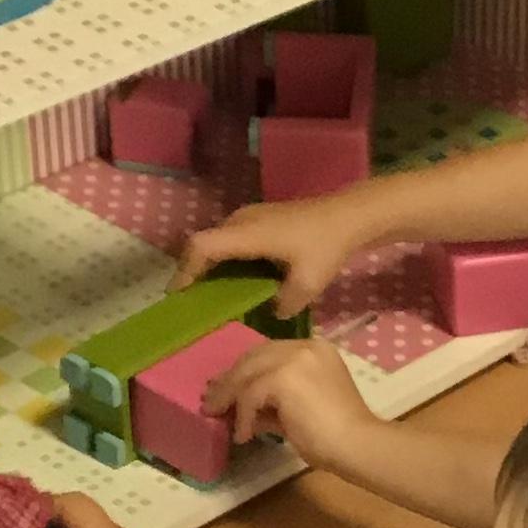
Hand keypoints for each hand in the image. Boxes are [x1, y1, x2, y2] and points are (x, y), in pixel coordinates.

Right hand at [177, 195, 372, 313]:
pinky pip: (231, 239)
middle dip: (193, 271)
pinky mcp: (258, 218)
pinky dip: (225, 258)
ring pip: (217, 240)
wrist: (348, 215)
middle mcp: (240, 221)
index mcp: (246, 234)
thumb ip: (283, 304)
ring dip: (210, 265)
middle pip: (203, 243)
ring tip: (210, 293)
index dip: (185, 271)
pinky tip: (236, 279)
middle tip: (191, 301)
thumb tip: (271, 312)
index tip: (178, 295)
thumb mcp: (307, 284)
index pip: (201, 246)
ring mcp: (249, 216)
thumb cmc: (326, 246)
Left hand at [207, 338, 378, 473]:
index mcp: (316, 350)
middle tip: (211, 400)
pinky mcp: (284, 377)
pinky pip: (250, 394)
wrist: (358, 444)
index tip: (226, 387)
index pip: (270, 354)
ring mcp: (295, 359)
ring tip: (216, 416)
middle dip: (230, 380)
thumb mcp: (299, 414)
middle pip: (254, 357)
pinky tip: (244, 436)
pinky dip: (243, 416)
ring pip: (247, 373)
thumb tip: (242, 411)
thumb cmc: (336, 437)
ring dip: (228, 397)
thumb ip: (273, 405)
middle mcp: (305, 347)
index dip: (245, 371)